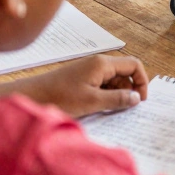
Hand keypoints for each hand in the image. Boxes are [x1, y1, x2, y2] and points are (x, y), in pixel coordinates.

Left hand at [16, 55, 148, 117]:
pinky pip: (102, 85)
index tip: (140, 100)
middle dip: (129, 90)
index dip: (142, 81)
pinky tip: (99, 108)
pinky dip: (106, 96)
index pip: (134, 65)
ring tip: (110, 110)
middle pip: (125, 73)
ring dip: (117, 95)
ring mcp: (90, 71)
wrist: (32, 96)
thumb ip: (117, 99)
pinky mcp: (83, 79)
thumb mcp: (92, 101)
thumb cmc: (60, 97)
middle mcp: (98, 63)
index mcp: (102, 64)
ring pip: (114, 81)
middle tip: (125, 109)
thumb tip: (137, 98)